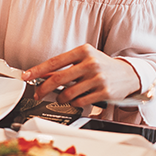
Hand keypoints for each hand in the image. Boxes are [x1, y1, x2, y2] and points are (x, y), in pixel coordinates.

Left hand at [23, 44, 141, 106]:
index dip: (38, 70)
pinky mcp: (104, 92)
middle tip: (38, 94)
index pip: (55, 61)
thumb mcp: (85, 59)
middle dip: (44, 89)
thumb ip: (65, 66)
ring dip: (61, 99)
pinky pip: (80, 102)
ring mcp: (98, 78)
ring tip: (62, 97)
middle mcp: (91, 63)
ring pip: (68, 93)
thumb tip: (43, 74)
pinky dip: (74, 103)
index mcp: (83, 51)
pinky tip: (76, 100)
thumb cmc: (102, 66)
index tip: (26, 76)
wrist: (129, 74)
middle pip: (58, 79)